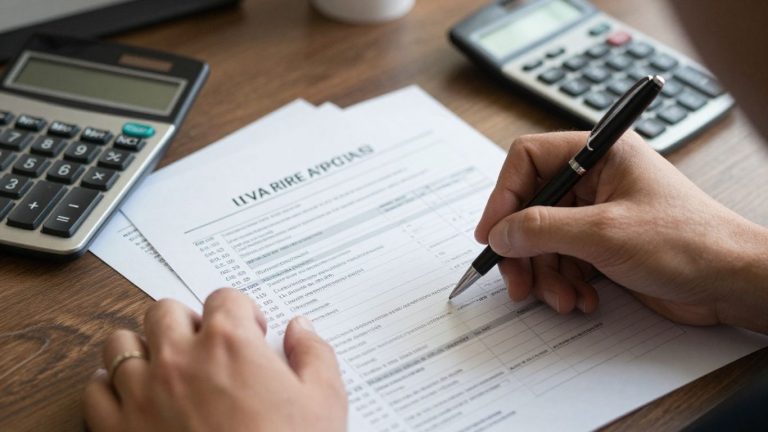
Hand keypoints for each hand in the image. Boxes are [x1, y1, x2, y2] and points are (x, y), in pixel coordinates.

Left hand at [83, 289, 346, 431]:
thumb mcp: (325, 401)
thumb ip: (314, 354)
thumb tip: (301, 328)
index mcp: (230, 343)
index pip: (224, 298)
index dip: (241, 311)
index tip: (250, 331)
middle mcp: (179, 359)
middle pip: (165, 311)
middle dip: (187, 322)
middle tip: (206, 347)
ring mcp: (142, 393)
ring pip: (120, 343)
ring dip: (142, 347)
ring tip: (164, 366)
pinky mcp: (117, 430)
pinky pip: (95, 390)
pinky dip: (111, 387)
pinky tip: (134, 397)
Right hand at [475, 131, 767, 332]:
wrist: (731, 282)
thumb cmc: (687, 242)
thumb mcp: (604, 233)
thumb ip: (542, 229)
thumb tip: (500, 233)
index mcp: (599, 154)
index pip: (529, 160)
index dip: (504, 196)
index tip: (492, 233)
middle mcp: (595, 179)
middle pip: (531, 207)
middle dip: (523, 249)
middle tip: (518, 282)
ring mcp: (598, 213)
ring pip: (544, 240)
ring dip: (546, 274)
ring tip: (562, 299)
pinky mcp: (603, 244)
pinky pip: (564, 260)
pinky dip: (565, 283)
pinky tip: (582, 300)